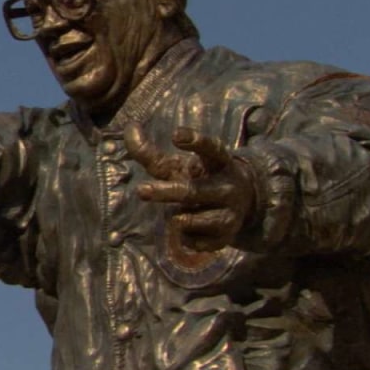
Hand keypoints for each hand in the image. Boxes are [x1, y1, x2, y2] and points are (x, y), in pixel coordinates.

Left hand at [125, 124, 255, 252]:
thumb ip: (150, 152)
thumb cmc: (198, 178)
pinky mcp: (225, 238)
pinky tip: (189, 231)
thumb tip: (130, 128)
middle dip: (165, 192)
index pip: (211, 149)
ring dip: (176, 216)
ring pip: (189, 220)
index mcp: (219, 163)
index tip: (175, 135)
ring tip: (179, 212)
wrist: (239, 205)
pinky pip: (191, 242)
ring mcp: (229, 214)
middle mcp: (227, 187)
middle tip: (140, 190)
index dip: (195, 141)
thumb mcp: (177, 165)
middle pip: (192, 192)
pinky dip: (182, 237)